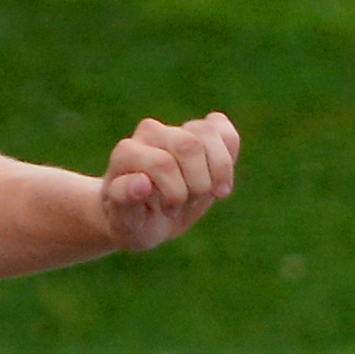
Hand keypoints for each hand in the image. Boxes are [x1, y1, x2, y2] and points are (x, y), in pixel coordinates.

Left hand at [98, 111, 238, 251]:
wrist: (147, 217)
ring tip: (208, 193)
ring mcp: (176, 129)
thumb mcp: (125, 224)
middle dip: (198, 185)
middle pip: (190, 145)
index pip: (163, 163)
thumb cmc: (134, 221)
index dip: (175, 193)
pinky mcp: (200, 133)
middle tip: (187, 204)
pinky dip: (230, 156)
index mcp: (127, 153)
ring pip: (209, 132)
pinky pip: (224, 131)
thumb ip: (124, 202)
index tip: (167, 211)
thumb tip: (142, 182)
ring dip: (218, 171)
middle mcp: (150, 133)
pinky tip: (220, 181)